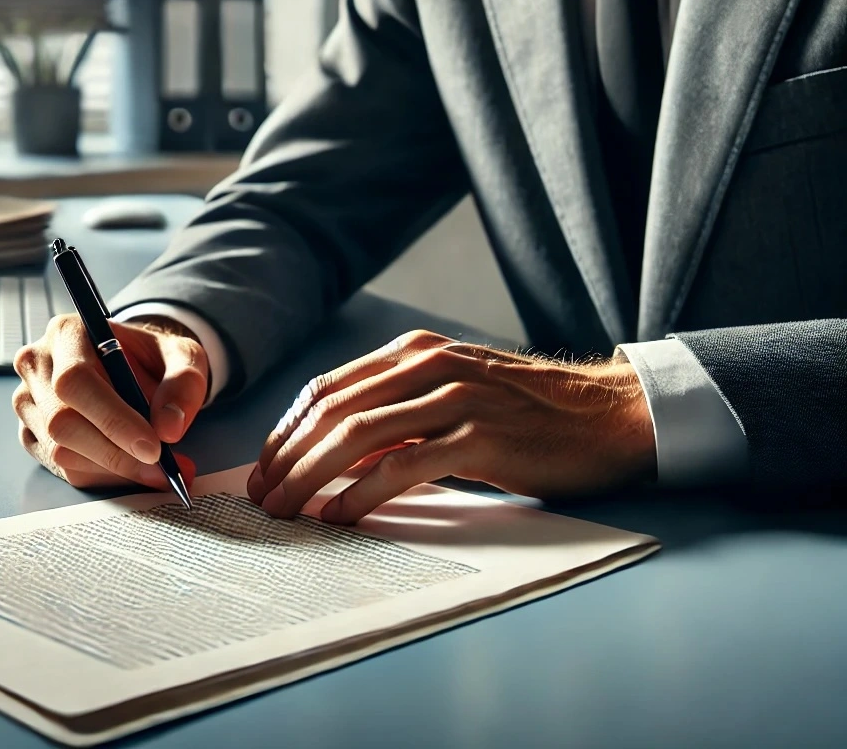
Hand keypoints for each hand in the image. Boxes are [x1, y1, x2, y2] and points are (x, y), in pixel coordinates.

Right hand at [12, 315, 206, 489]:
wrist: (136, 368)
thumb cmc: (153, 357)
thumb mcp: (183, 356)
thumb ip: (184, 383)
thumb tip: (169, 427)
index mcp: (68, 333)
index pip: (76, 380)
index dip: (112, 418)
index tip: (152, 447)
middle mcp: (38, 364)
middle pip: (61, 421)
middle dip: (116, 454)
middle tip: (161, 468)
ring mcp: (28, 401)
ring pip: (59, 451)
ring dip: (112, 469)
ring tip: (156, 469)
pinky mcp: (30, 433)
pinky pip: (60, 468)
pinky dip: (102, 476)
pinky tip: (130, 468)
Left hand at [246, 329, 654, 523]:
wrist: (602, 413)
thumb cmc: (523, 411)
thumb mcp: (451, 395)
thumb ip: (396, 415)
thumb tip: (335, 456)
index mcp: (414, 351)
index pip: (327, 387)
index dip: (287, 429)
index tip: (265, 466)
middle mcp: (427, 364)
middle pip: (333, 410)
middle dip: (288, 456)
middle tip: (263, 495)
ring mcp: (454, 397)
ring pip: (358, 435)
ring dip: (312, 476)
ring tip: (288, 509)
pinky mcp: (479, 436)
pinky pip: (404, 466)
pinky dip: (364, 492)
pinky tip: (342, 514)